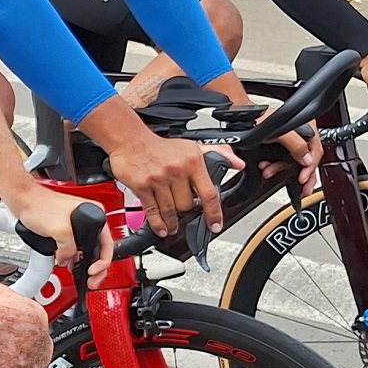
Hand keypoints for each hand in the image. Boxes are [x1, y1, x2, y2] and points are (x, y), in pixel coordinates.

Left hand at [8, 185, 110, 269]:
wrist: (24, 201)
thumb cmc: (40, 206)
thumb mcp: (61, 231)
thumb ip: (69, 249)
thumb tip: (67, 260)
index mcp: (95, 215)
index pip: (107, 245)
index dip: (103, 262)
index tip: (93, 272)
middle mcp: (89, 220)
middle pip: (98, 250)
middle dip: (94, 267)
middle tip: (90, 280)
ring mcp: (77, 226)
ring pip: (85, 251)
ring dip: (81, 263)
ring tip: (77, 273)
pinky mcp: (65, 230)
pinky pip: (74, 248)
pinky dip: (71, 258)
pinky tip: (67, 264)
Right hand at [103, 126, 231, 240]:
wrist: (130, 140)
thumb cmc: (161, 146)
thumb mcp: (192, 147)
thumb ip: (218, 154)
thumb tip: (237, 163)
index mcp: (193, 161)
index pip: (209, 193)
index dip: (214, 213)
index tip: (215, 225)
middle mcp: (177, 170)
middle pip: (187, 205)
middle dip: (186, 211)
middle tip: (183, 212)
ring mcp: (158, 179)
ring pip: (171, 211)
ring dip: (172, 223)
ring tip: (173, 227)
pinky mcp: (141, 186)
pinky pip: (153, 211)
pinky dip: (158, 223)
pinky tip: (161, 228)